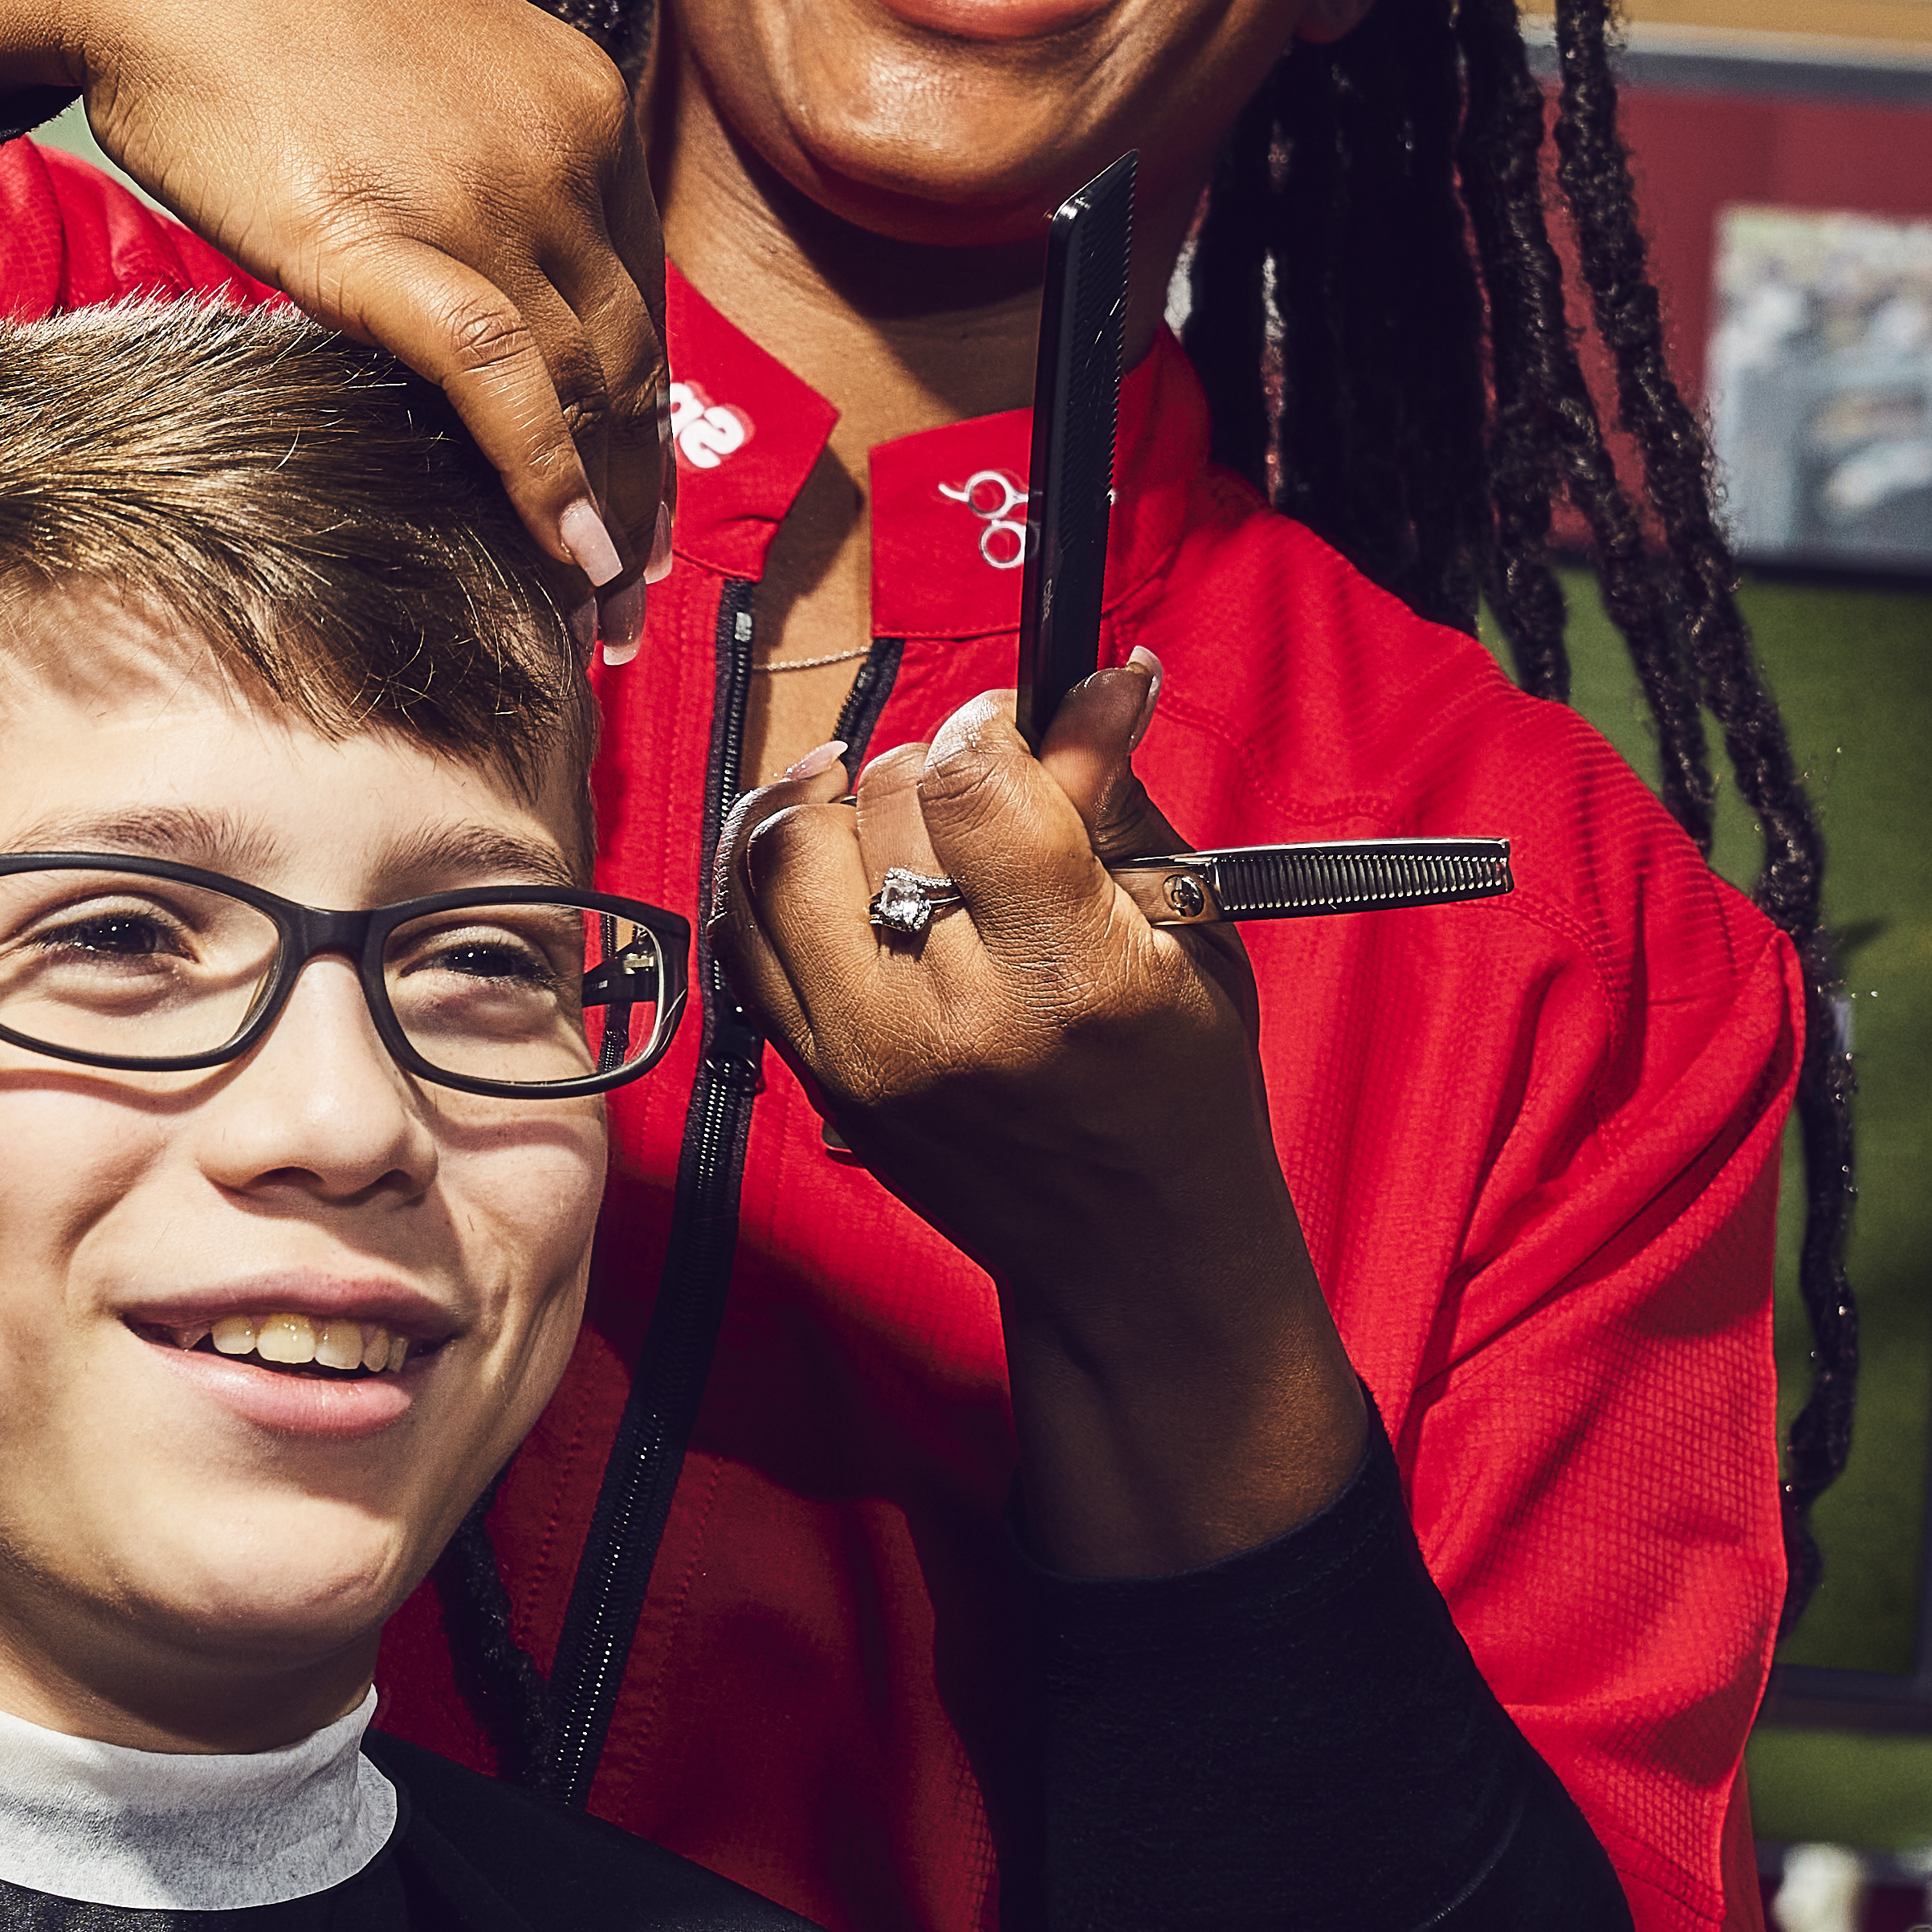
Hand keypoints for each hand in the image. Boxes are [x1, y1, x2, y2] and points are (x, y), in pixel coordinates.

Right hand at [0, 0, 672, 658]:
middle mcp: (565, 149)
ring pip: (585, 382)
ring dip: (602, 513)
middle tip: (633, 595)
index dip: (647, 416)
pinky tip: (563, 556)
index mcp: (583, 105)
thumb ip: (477, 177)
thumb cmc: (261, 9)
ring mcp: (486, 195)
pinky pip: (502, 380)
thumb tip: (479, 291)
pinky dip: (545, 477)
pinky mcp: (391, 241)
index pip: (643, 294)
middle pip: (632, 356)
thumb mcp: (417, 84)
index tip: (644, 505)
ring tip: (597, 613)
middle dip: (641, 491)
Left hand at [716, 666, 1380, 1575]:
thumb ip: (1119, 800)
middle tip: (979, 789)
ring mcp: (861, 1052)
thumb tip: (1103, 674)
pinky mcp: (811, 1073)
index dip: (989, 724)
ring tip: (900, 814)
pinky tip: (826, 843)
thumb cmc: (1182, 1087)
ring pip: (786, 855)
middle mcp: (949, 1018)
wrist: (1129, 1257)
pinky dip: (774, 865)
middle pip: (880, 806)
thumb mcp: (1188, 931)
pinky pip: (743, 927)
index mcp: (1068, 978)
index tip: (1017, 729)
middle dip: (929, 768)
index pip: (969, 786)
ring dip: (842, 808)